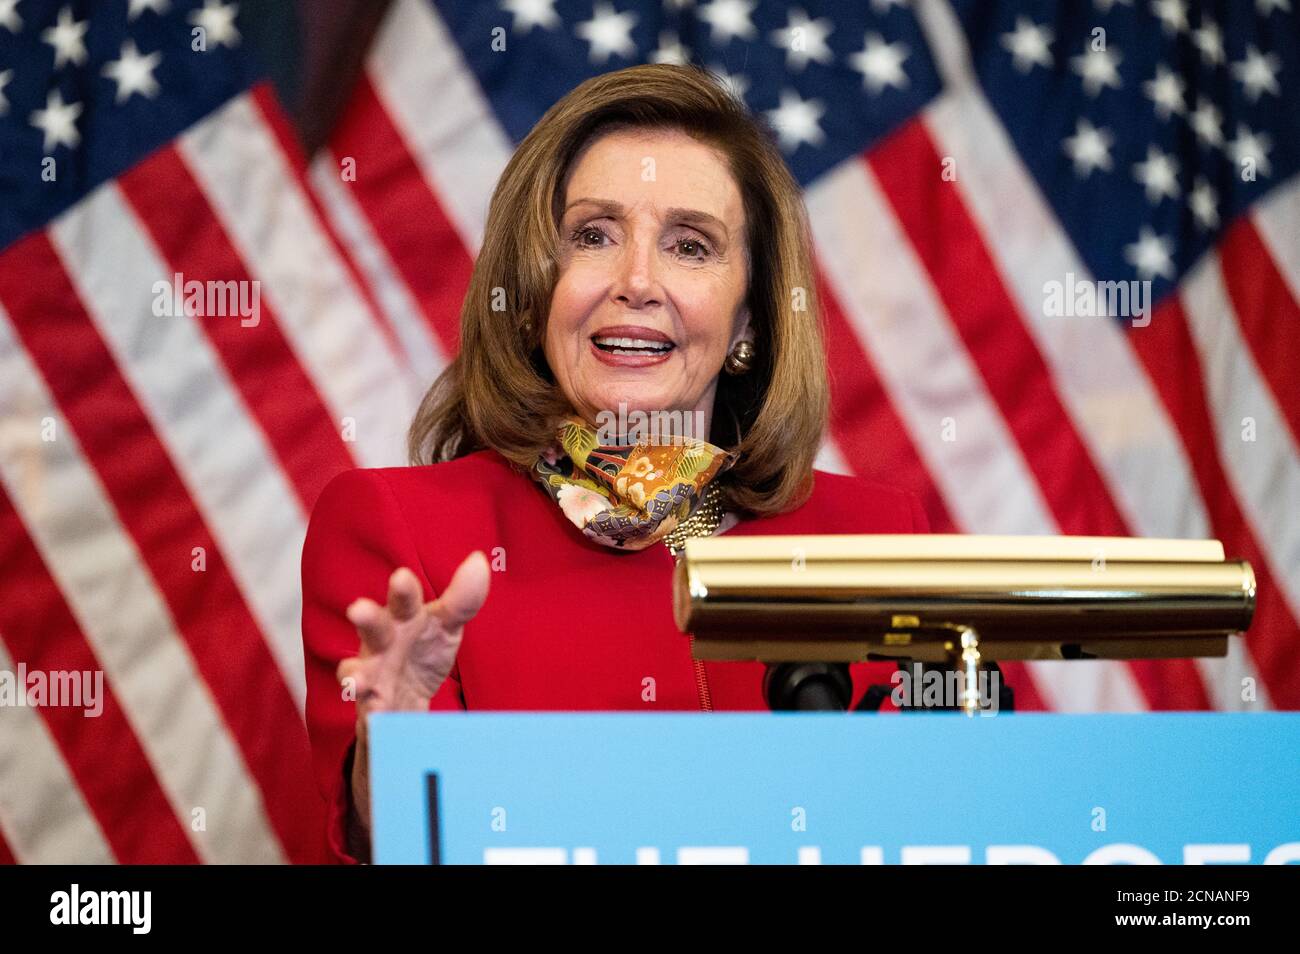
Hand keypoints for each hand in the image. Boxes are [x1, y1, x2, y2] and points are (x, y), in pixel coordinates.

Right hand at [337, 552, 490, 717]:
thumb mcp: (447, 624)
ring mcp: (372, 674)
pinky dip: (369, 715)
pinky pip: (366, 711)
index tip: (402, 576)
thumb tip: (479, 561)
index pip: (404, 600)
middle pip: (373, 627)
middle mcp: (382, 642)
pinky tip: (375, 717)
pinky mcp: (370, 707)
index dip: (403, 589)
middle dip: (367, 618)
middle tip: (358, 609)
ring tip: (357, 680)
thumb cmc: (424, 648)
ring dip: (354, 675)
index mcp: (404, 618)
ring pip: (357, 671)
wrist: (408, 697)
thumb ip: (462, 598)